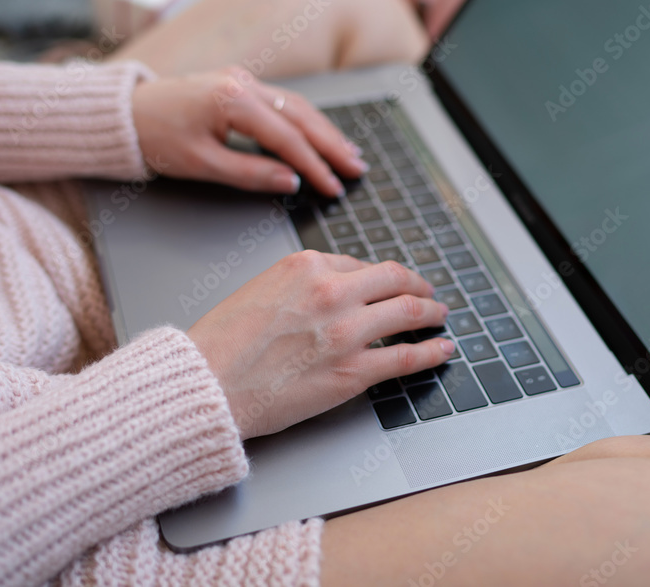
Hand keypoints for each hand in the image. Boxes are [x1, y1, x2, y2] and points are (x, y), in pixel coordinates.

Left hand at [132, 67, 367, 196]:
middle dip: (333, 144)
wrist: (124, 114)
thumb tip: (289, 181)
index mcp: (233, 101)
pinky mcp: (238, 83)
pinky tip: (318, 132)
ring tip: (348, 152)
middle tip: (358, 168)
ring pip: (296, 106)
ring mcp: (242, 80)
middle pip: (301, 116)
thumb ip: (250, 173)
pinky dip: (305, 120)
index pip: (288, 139)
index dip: (315, 166)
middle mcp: (243, 83)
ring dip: (324, 130)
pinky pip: (282, 101)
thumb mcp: (201, 165)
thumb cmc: (155, 138)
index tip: (334, 186)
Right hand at [188, 251, 454, 439]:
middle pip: (393, 279)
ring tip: (439, 316)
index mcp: (306, 266)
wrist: (207, 384)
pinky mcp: (353, 371)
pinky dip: (431, 351)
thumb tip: (330, 293)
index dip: (380, 276)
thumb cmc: (221, 344)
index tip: (389, 283)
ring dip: (430, 313)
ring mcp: (347, 331)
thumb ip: (299, 286)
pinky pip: (406, 357)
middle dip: (416, 285)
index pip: (359, 264)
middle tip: (427, 293)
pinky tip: (442, 349)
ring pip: (407, 312)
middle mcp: (331, 291)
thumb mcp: (259, 291)